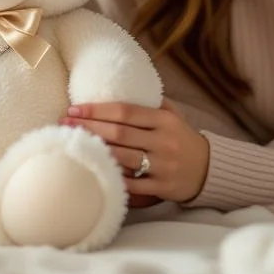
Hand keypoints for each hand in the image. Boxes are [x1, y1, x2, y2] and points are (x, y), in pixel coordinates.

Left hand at [63, 100, 209, 203]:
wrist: (209, 170)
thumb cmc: (182, 139)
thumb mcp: (173, 116)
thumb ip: (150, 103)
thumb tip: (117, 86)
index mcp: (164, 120)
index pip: (125, 111)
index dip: (97, 110)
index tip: (74, 108)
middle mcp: (164, 141)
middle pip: (119, 133)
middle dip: (89, 127)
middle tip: (65, 124)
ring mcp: (163, 165)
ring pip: (123, 157)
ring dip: (96, 150)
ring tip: (74, 144)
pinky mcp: (163, 187)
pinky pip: (133, 184)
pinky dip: (114, 176)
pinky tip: (94, 170)